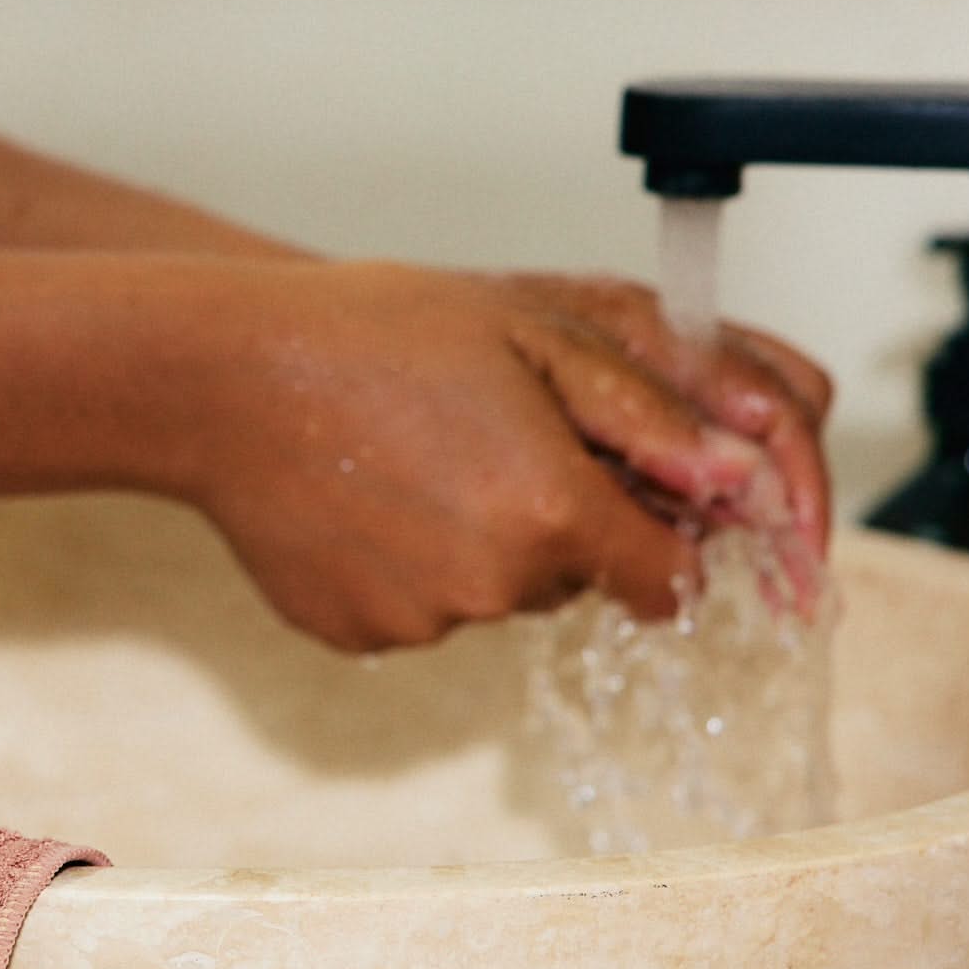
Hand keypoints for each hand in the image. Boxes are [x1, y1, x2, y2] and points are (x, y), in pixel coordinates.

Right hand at [176, 263, 832, 652]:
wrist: (222, 375)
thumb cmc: (377, 331)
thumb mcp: (539, 331)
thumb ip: (656, 413)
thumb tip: (746, 484)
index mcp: (553, 511)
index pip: (672, 579)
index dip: (661, 530)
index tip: (622, 485)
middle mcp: (497, 586)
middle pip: (583, 580)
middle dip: (564, 517)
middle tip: (490, 431)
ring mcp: (425, 623)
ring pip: (504, 595)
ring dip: (488, 537)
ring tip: (417, 452)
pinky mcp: (364, 638)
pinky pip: (427, 611)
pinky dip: (415, 561)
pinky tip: (372, 493)